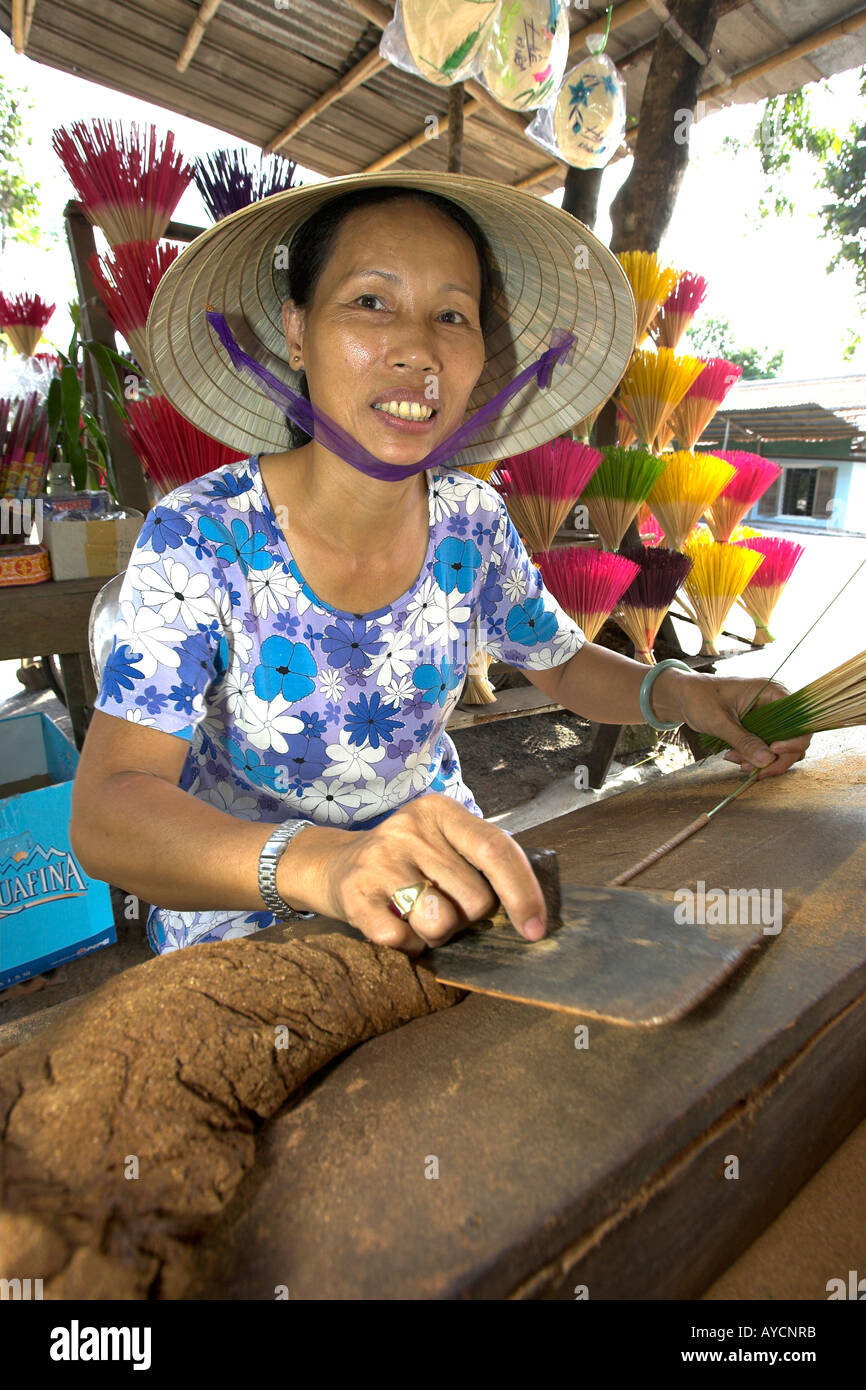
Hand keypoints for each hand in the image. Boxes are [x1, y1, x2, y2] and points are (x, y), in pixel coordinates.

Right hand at [317, 793, 548, 957]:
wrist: (333, 864)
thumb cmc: (405, 860)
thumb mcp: (442, 842)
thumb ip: (481, 863)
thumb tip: (530, 912)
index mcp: (439, 811)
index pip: (496, 849)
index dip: (523, 893)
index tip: (535, 929)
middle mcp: (409, 830)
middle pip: (475, 899)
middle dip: (468, 917)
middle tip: (443, 905)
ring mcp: (380, 861)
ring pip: (442, 923)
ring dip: (439, 933)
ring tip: (420, 915)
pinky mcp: (355, 895)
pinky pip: (405, 941)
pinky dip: (409, 945)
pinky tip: (396, 924)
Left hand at [664, 671, 810, 778]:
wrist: (684, 697)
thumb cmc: (699, 698)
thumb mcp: (720, 721)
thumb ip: (744, 740)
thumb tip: (768, 760)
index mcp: (772, 692)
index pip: (801, 720)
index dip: (794, 740)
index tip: (773, 751)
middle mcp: (776, 704)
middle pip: (795, 739)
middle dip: (774, 758)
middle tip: (751, 768)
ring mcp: (769, 718)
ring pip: (780, 748)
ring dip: (762, 761)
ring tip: (735, 760)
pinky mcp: (760, 729)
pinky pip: (766, 749)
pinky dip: (754, 758)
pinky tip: (734, 757)